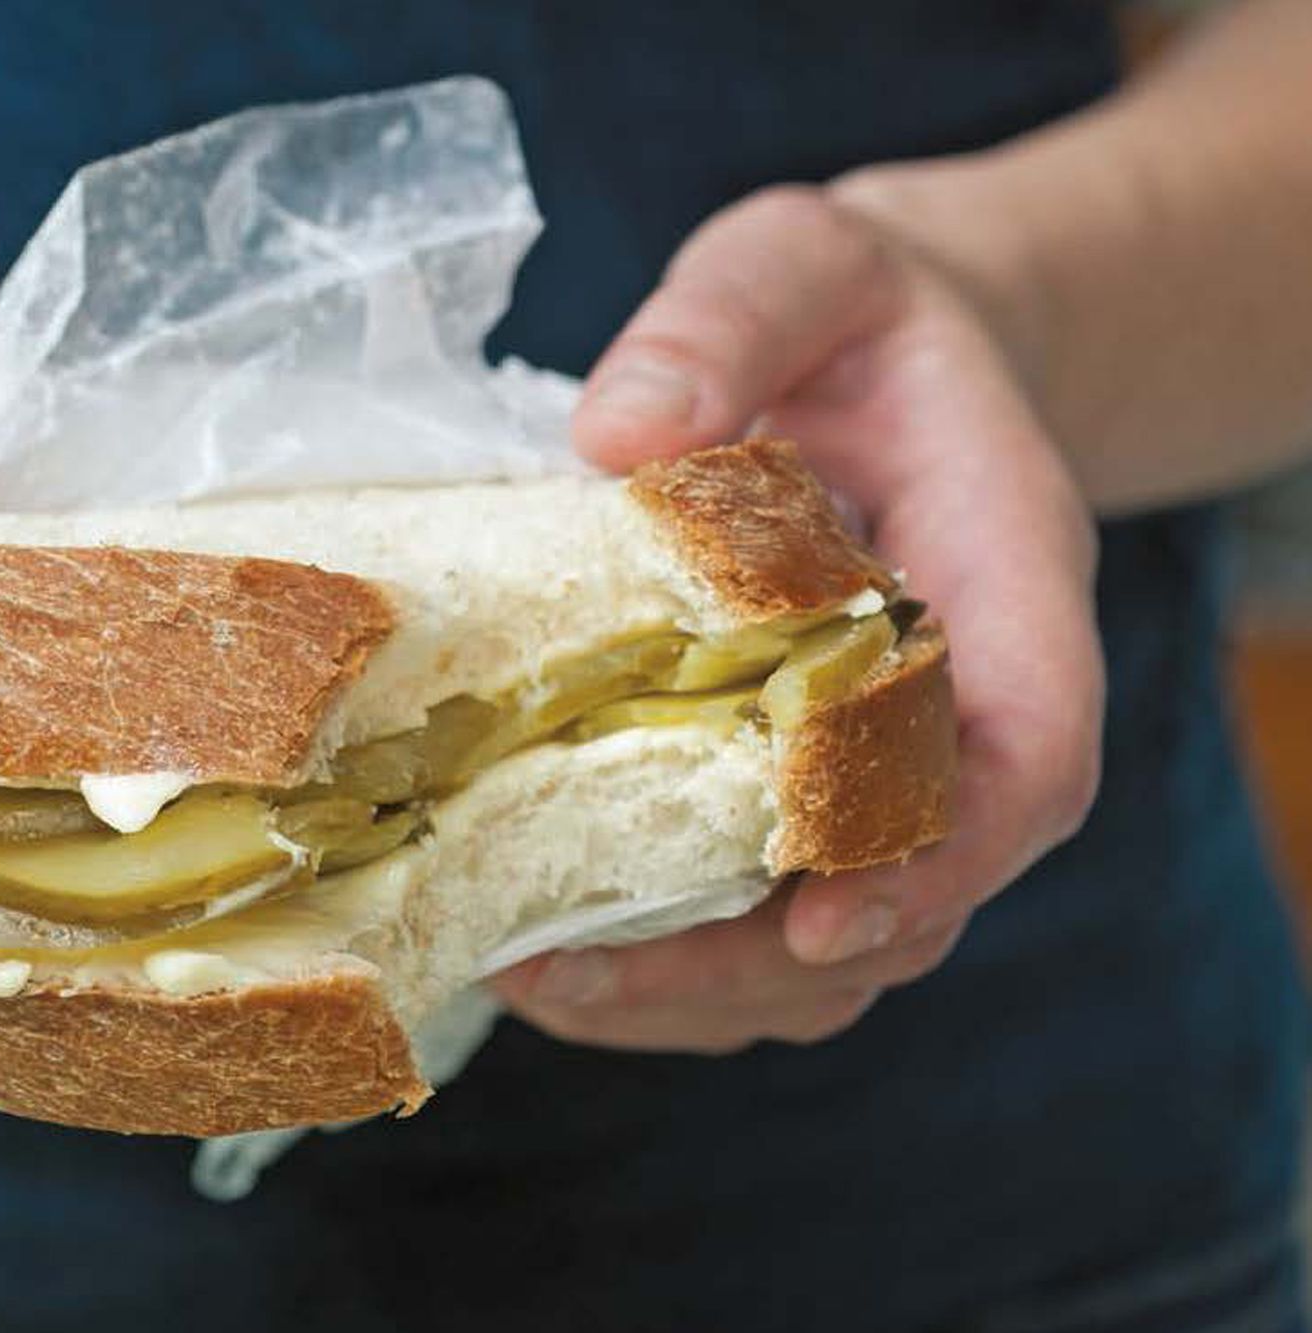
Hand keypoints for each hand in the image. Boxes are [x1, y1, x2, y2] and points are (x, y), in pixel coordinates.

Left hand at [493, 187, 1103, 1052]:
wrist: (868, 357)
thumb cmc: (846, 314)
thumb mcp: (796, 267)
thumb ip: (726, 320)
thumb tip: (618, 435)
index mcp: (1006, 581)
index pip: (1026, 756)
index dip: (937, 858)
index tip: (819, 922)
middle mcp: (962, 704)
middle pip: (914, 891)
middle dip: (754, 965)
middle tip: (579, 976)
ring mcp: (882, 763)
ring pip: (836, 942)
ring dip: (694, 991)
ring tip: (531, 980)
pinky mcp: (799, 787)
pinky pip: (764, 916)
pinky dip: (667, 960)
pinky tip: (541, 949)